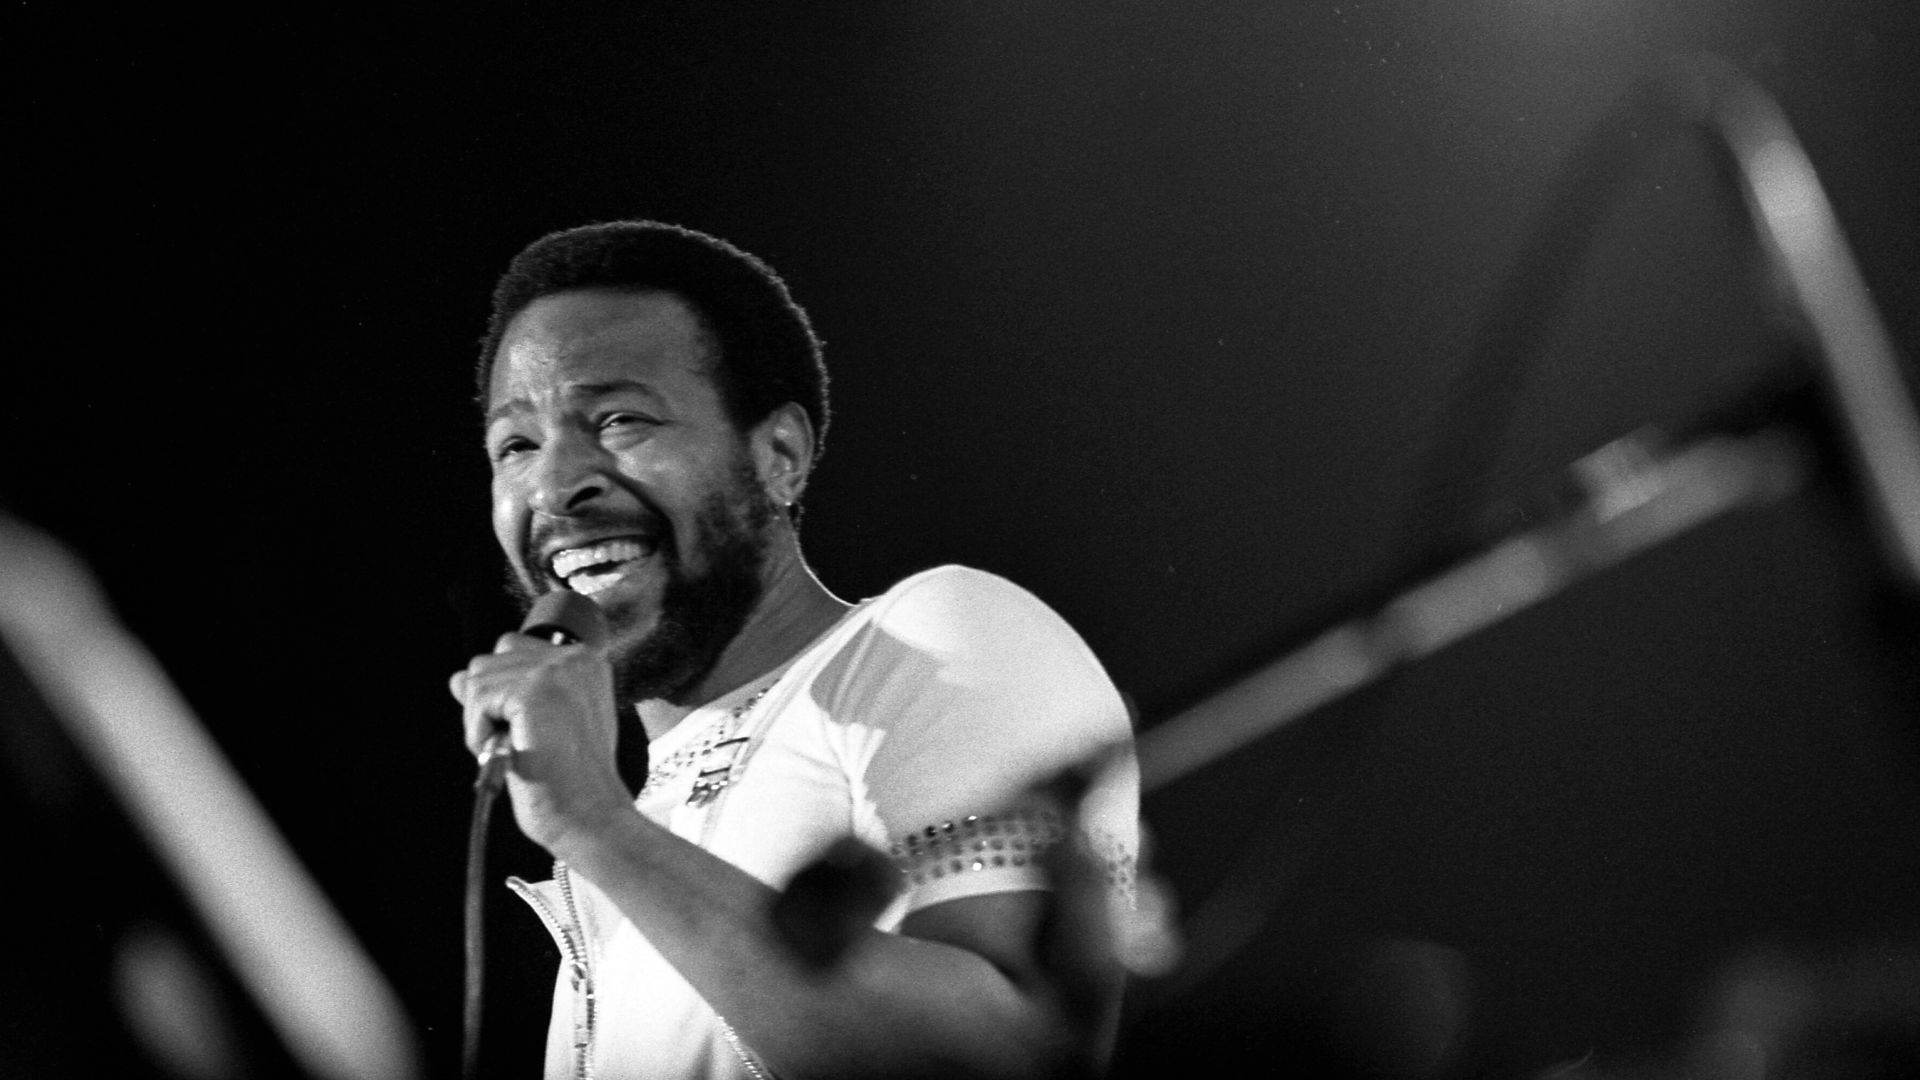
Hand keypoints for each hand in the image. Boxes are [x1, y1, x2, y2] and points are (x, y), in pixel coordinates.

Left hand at [448, 632, 630, 850]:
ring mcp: (557, 670)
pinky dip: (479, 733)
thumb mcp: (536, 724)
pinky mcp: (535, 690)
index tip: (522, 729)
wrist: (587, 814)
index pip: (512, 649)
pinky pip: (477, 700)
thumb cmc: (567, 779)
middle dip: (487, 706)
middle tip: (517, 743)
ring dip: (482, 722)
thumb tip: (457, 679)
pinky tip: (510, 752)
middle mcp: (576, 657)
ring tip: (515, 749)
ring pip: (477, 679)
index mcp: (584, 661)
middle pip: (489, 661)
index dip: (501, 694)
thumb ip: (504, 693)